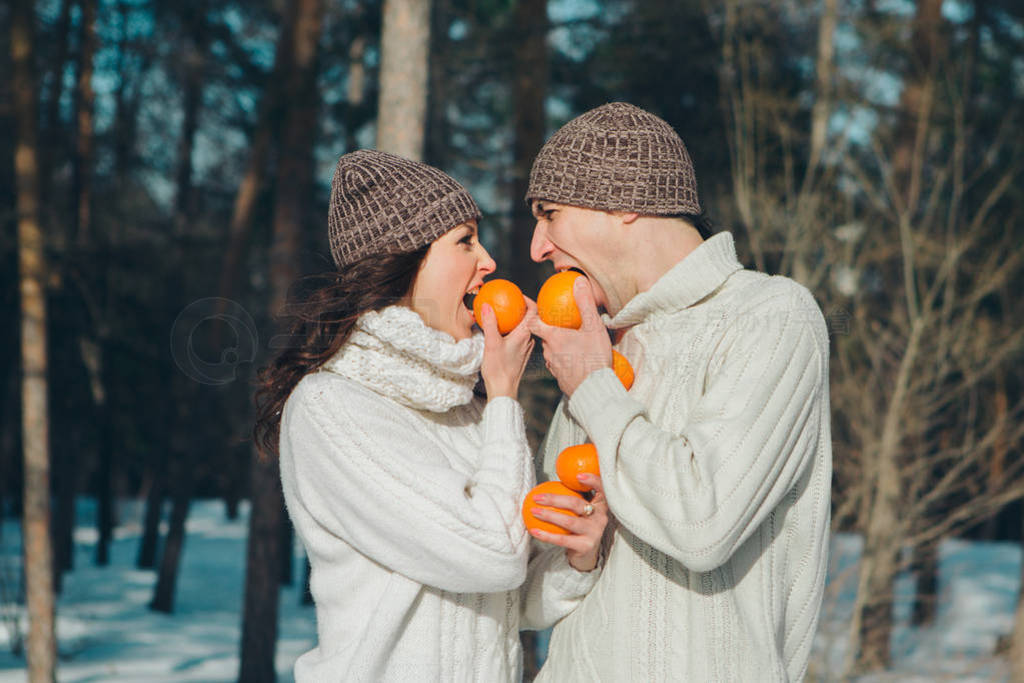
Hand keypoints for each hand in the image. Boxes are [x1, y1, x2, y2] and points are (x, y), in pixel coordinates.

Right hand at [479, 299, 535, 399]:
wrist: (503, 389)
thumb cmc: (498, 368)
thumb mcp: (491, 343)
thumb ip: (490, 323)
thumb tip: (487, 305)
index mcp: (524, 334)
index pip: (533, 311)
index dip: (528, 300)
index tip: (518, 295)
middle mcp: (529, 340)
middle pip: (530, 319)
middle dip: (521, 309)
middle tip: (509, 302)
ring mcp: (526, 348)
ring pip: (525, 329)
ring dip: (517, 321)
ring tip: (505, 316)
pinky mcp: (521, 355)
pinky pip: (520, 337)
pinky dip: (514, 331)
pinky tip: (503, 332)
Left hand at [528, 277, 611, 396]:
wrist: (594, 390)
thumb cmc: (594, 357)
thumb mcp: (593, 327)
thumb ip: (585, 303)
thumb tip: (578, 281)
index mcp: (553, 337)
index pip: (533, 322)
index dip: (532, 314)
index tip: (532, 307)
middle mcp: (549, 351)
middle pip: (544, 337)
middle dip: (549, 329)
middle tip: (559, 323)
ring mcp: (553, 366)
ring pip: (551, 351)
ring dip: (557, 345)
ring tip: (569, 340)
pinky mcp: (560, 377)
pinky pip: (559, 363)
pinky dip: (564, 358)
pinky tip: (575, 357)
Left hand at [528, 474, 609, 571]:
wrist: (586, 554)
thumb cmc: (580, 526)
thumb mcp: (580, 511)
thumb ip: (572, 497)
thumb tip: (547, 483)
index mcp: (600, 505)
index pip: (601, 489)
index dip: (593, 480)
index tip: (578, 476)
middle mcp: (600, 518)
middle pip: (576, 504)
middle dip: (554, 499)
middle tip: (537, 497)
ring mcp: (594, 532)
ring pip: (569, 521)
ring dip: (548, 515)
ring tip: (534, 511)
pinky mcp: (586, 546)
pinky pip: (562, 540)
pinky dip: (546, 535)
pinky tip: (534, 530)